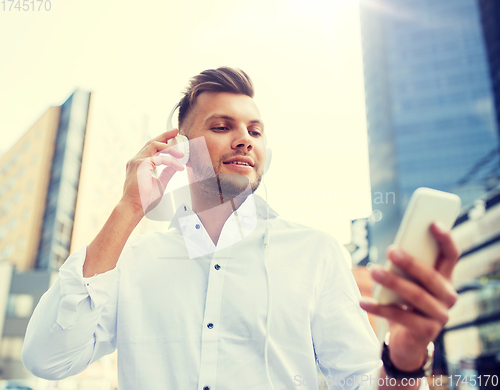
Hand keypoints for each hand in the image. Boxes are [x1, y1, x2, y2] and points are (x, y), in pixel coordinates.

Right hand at [121, 129, 184, 215]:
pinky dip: (171, 162)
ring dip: (170, 148)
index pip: (151, 148)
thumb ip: (167, 173)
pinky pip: (159, 159)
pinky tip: (178, 166)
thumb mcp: (160, 183)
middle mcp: (136, 160)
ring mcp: (137, 161)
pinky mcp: (140, 165)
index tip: (172, 137)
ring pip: (155, 146)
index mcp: (139, 164)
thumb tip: (176, 166)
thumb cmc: (144, 199)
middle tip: (176, 131)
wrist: (134, 208)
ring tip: (181, 153)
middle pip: (151, 142)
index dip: (162, 141)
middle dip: (165, 135)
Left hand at [360, 222, 460, 370]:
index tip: (433, 223)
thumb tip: (392, 250)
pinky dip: (379, 308)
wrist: (407, 341)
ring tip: (373, 271)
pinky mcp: (426, 332)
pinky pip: (401, 317)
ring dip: (393, 282)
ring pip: (416, 295)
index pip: (451, 255)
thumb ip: (405, 268)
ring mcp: (440, 316)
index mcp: (445, 279)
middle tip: (390, 249)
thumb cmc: (404, 303)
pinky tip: (362, 301)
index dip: (445, 238)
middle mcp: (448, 296)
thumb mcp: (407, 283)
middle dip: (410, 262)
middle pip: (431, 276)